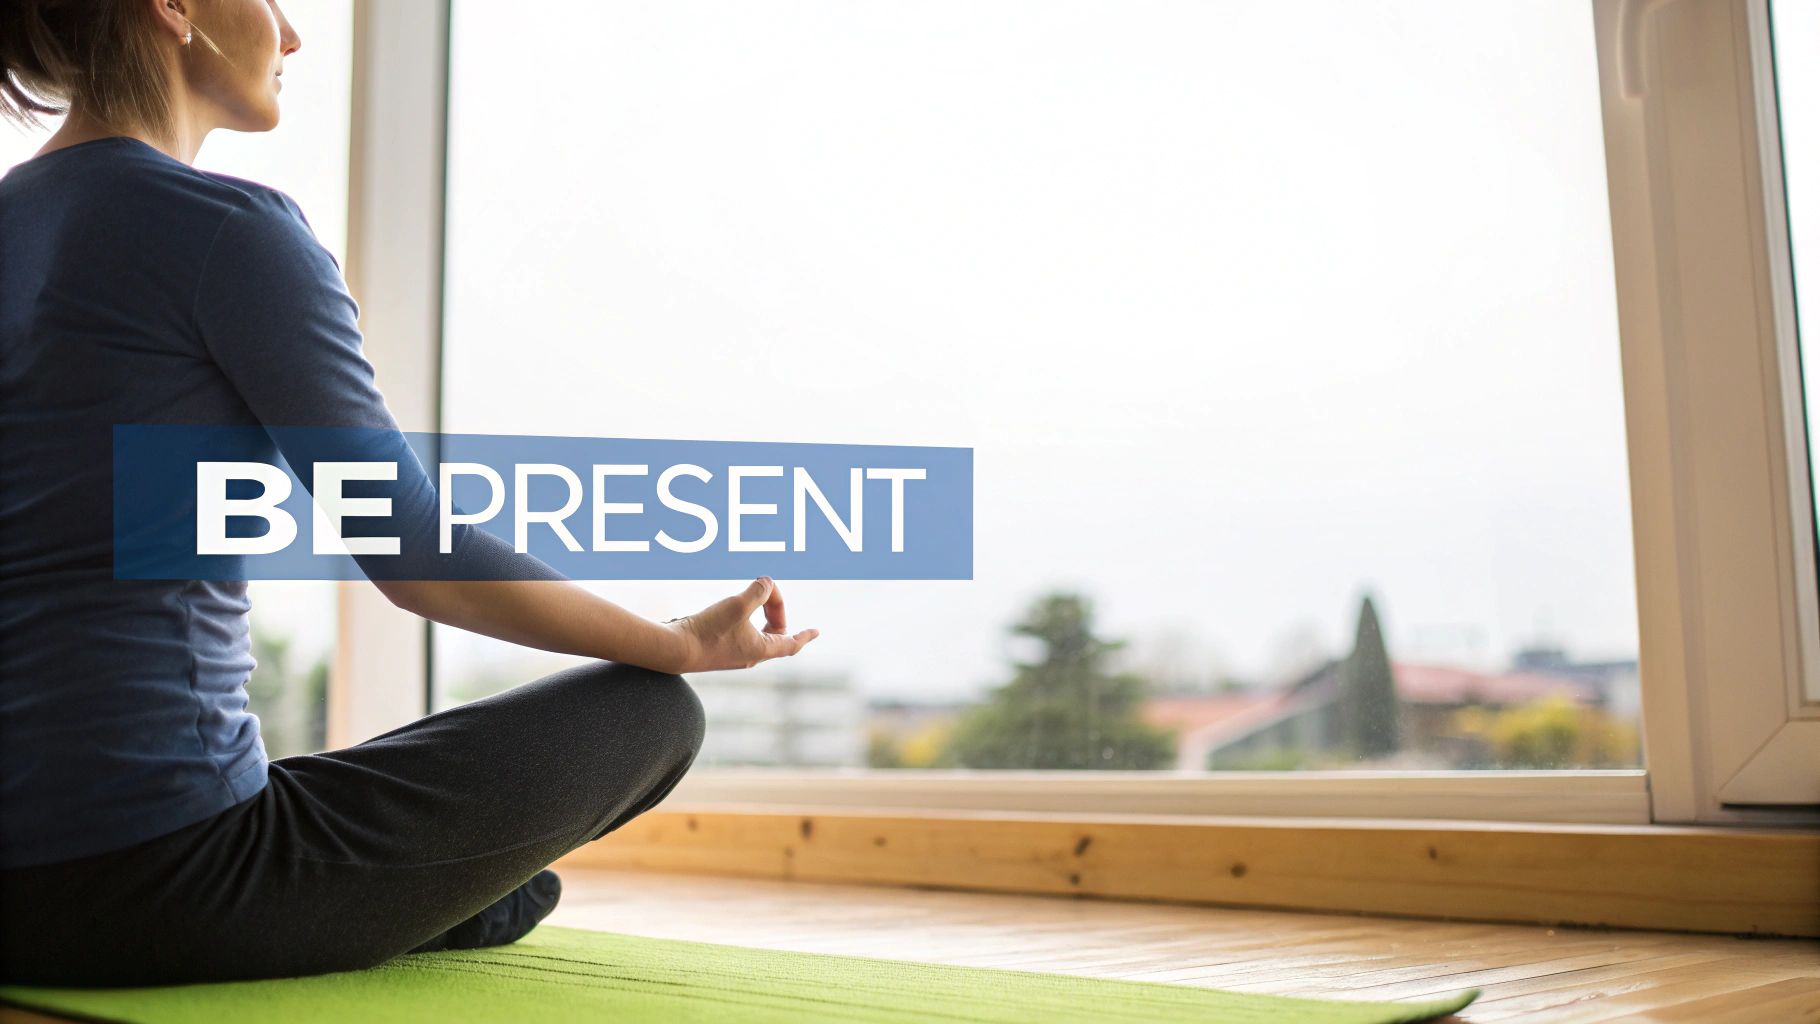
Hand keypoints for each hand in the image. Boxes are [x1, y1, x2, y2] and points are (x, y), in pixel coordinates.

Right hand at [664, 576, 820, 672]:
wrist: (673, 650)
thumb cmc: (708, 631)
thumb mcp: (738, 605)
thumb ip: (758, 592)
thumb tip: (767, 583)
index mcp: (760, 650)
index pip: (791, 644)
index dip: (805, 635)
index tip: (816, 631)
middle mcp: (748, 656)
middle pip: (773, 635)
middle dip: (776, 613)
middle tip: (769, 594)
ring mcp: (732, 654)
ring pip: (755, 634)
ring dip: (758, 614)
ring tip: (751, 597)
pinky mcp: (716, 649)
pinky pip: (738, 634)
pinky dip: (742, 618)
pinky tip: (731, 607)